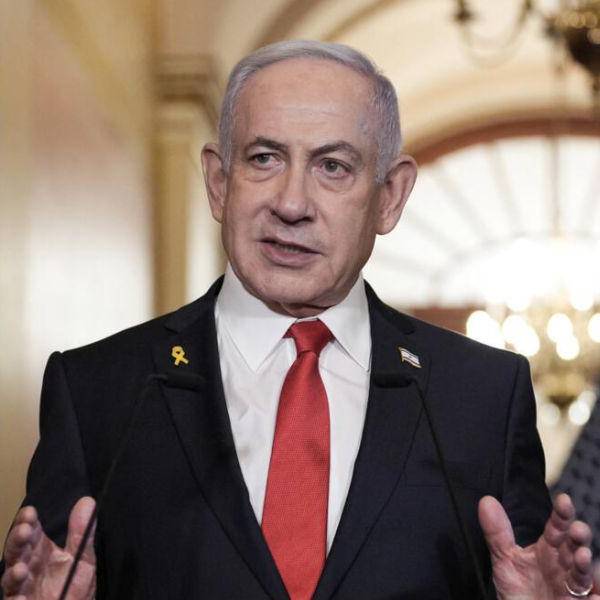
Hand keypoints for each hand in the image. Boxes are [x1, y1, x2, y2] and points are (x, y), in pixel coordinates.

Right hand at [1, 497, 96, 599]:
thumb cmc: (74, 587)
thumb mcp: (82, 559)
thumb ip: (82, 533)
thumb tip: (87, 501)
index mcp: (42, 552)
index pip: (31, 532)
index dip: (27, 521)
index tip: (30, 512)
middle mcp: (28, 568)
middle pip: (16, 551)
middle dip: (18, 541)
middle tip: (25, 531)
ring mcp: (22, 589)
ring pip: (10, 579)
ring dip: (13, 573)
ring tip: (20, 569)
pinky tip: (20, 598)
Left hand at [479, 493, 597, 599]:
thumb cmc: (517, 590)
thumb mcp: (505, 561)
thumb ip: (497, 533)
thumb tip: (486, 500)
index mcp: (548, 550)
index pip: (556, 528)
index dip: (561, 514)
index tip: (563, 500)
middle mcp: (563, 566)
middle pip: (574, 547)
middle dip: (578, 537)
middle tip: (577, 530)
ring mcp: (572, 589)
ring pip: (583, 574)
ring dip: (586, 565)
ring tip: (582, 556)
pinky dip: (594, 598)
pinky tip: (594, 596)